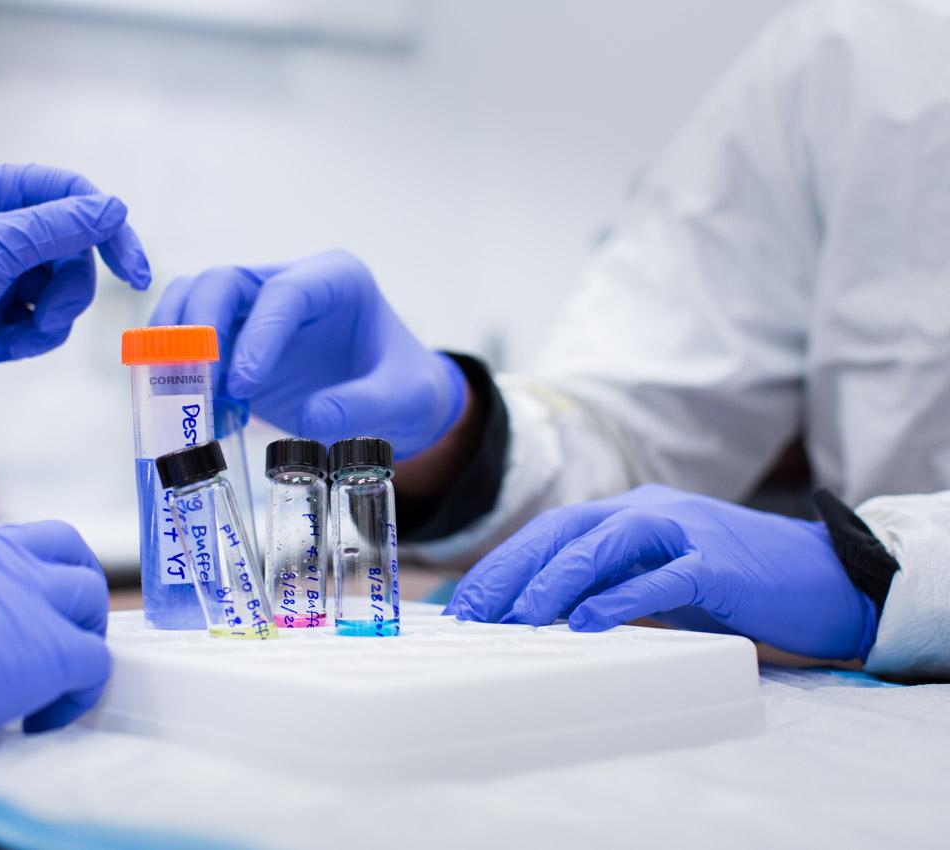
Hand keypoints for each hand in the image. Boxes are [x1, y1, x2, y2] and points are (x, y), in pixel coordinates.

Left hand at [0, 164, 151, 419]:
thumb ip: (59, 227)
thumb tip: (113, 207)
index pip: (73, 196)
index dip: (109, 231)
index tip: (134, 274)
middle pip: (72, 252)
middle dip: (65, 295)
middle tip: (43, 320)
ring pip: (56, 292)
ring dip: (42, 325)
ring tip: (6, 342)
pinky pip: (33, 320)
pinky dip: (20, 339)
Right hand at [150, 250, 465, 457]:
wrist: (397, 405)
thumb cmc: (406, 389)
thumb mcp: (406, 401)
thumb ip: (366, 407)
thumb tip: (313, 417)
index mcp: (335, 280)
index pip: (284, 292)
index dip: (258, 335)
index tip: (243, 383)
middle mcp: (290, 284)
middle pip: (224, 281)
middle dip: (200, 327)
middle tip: (198, 383)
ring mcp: (257, 311)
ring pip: (195, 299)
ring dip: (175, 342)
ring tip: (180, 392)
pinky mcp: (236, 342)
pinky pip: (191, 340)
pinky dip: (178, 367)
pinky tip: (189, 406)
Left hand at [446, 484, 876, 659]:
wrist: (826, 577)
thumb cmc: (734, 585)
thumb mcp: (660, 578)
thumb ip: (612, 583)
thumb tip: (547, 614)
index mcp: (631, 513)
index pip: (552, 530)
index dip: (504, 562)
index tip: (465, 603)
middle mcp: (649, 511)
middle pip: (563, 532)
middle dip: (511, 572)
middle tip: (474, 615)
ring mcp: (684, 531)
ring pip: (603, 547)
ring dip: (553, 582)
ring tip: (517, 620)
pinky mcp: (717, 564)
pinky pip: (660, 577)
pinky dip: (619, 599)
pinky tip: (586, 623)